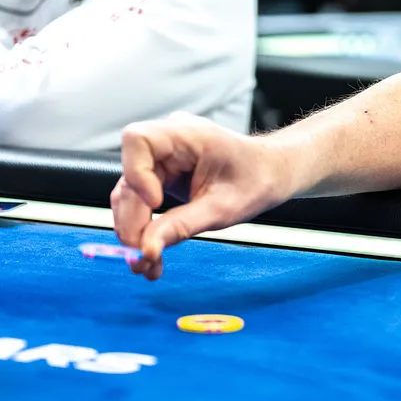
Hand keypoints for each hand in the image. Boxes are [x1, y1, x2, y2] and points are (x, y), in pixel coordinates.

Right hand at [113, 112, 288, 280]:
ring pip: (130, 195)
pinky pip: (141, 203)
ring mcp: (163, 159)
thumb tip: (146, 249)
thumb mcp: (223, 208)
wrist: (271, 174)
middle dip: (132, 220)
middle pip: (129, 177)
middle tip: (142, 257)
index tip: (156, 204)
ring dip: (134, 231)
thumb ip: (182, 225)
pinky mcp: (161, 176)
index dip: (136, 173)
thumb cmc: (257, 179)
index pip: (138, 139)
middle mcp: (169, 142)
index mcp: (187, 134)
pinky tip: (153, 254)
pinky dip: (145, 230)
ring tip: (147, 265)